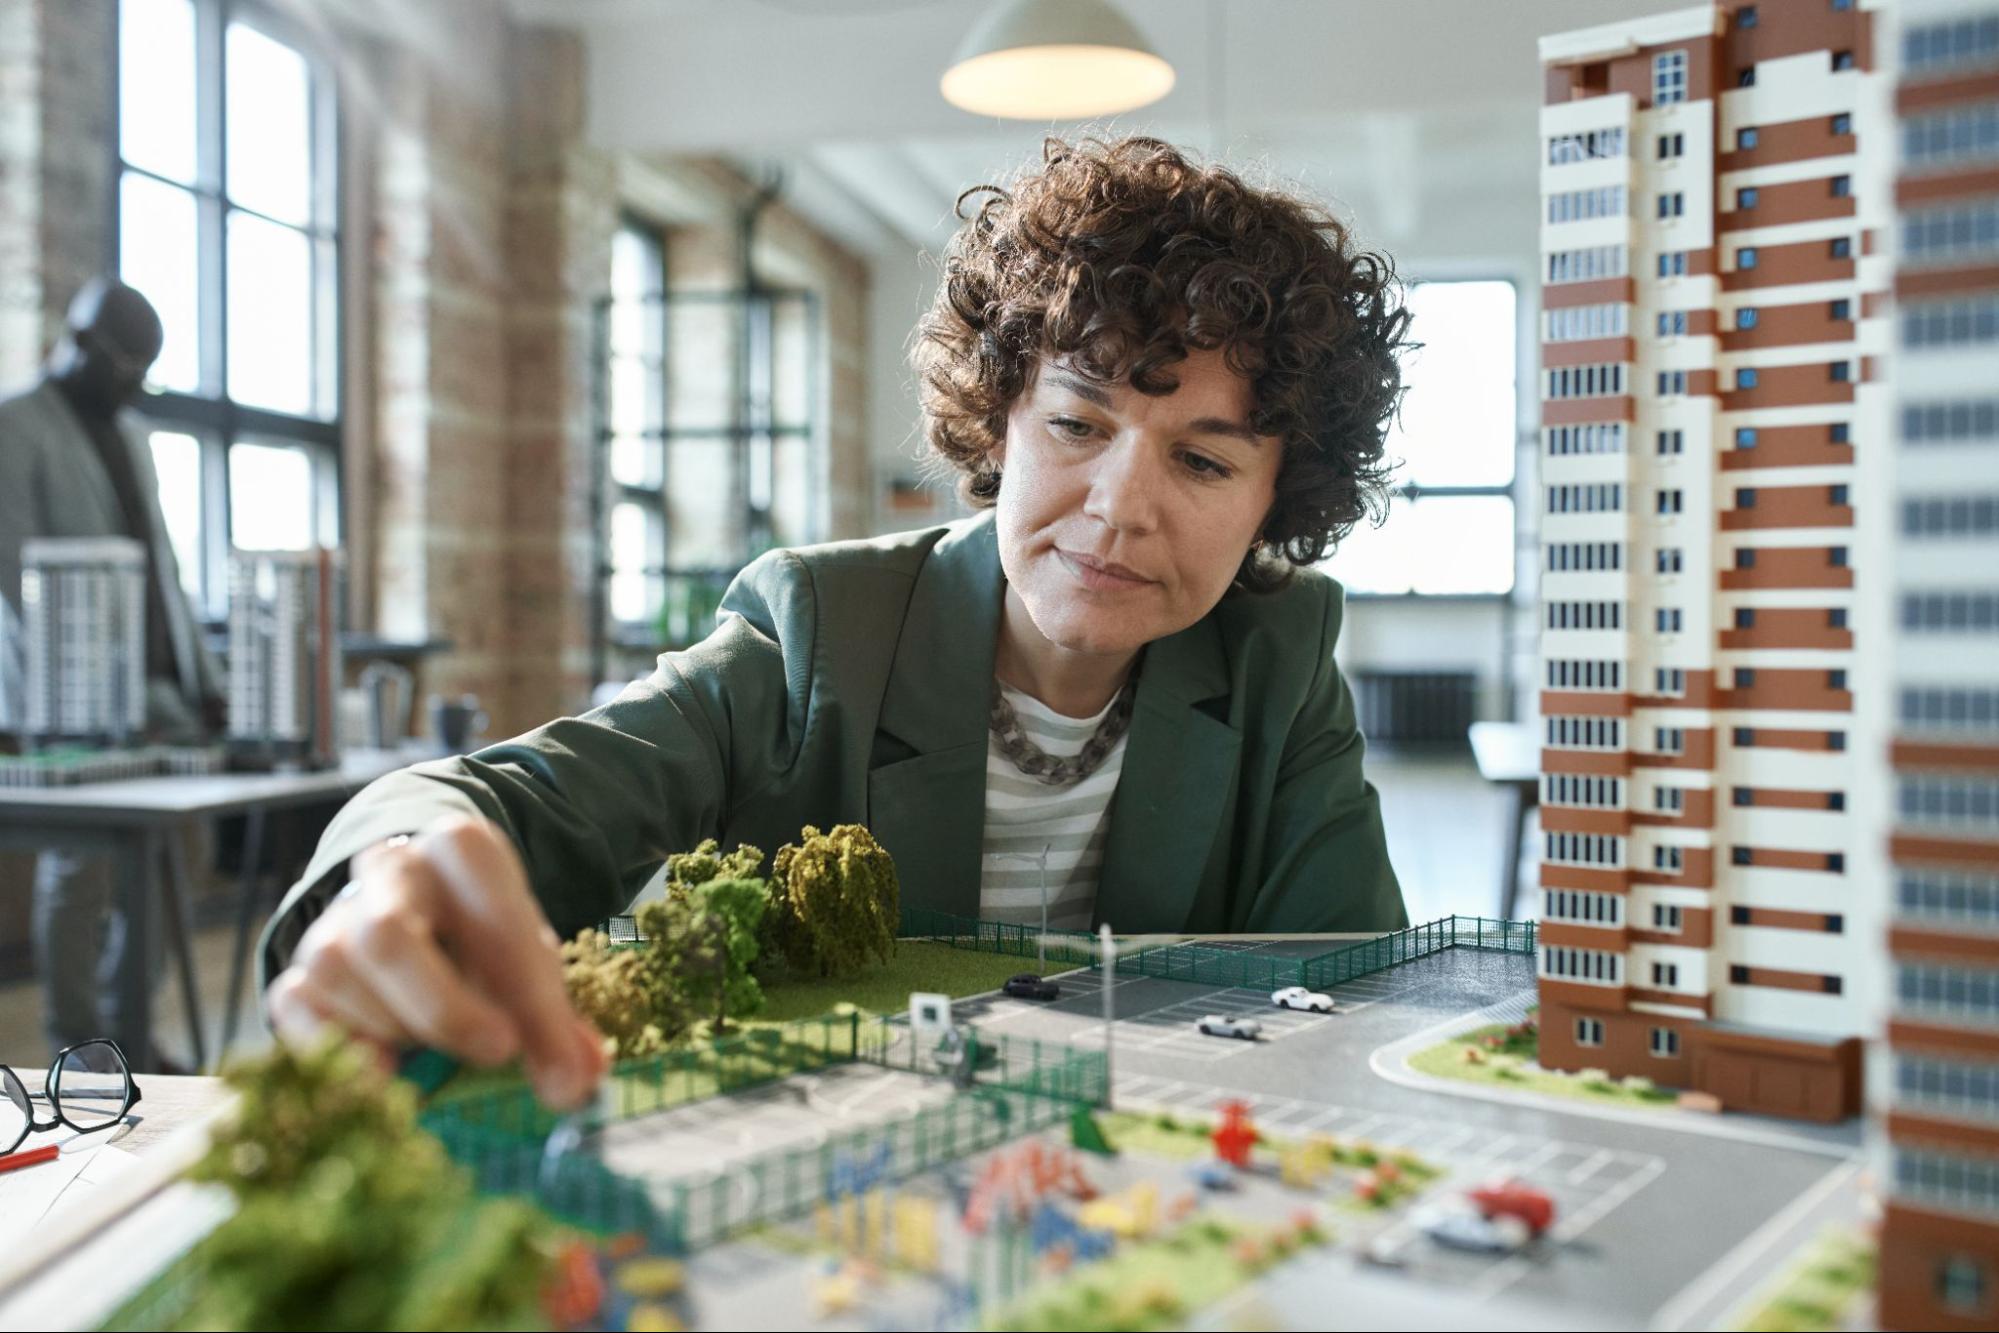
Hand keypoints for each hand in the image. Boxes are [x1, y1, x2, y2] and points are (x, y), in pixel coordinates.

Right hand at [266, 815, 608, 1108]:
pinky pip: (295, 1004)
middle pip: (387, 935)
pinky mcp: (300, 968)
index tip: (522, 1048)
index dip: (515, 986)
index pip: (491, 910)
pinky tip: (379, 1073)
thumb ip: (558, 1026)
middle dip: (441, 1008)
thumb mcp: (532, 966)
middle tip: (494, 1054)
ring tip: (433, 1050)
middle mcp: (389, 870)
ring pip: (333, 967)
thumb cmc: (486, 942)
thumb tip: (579, 1083)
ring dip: (390, 1025)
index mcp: (462, 852)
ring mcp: (336, 916)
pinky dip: (332, 1046)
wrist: (424, 909)